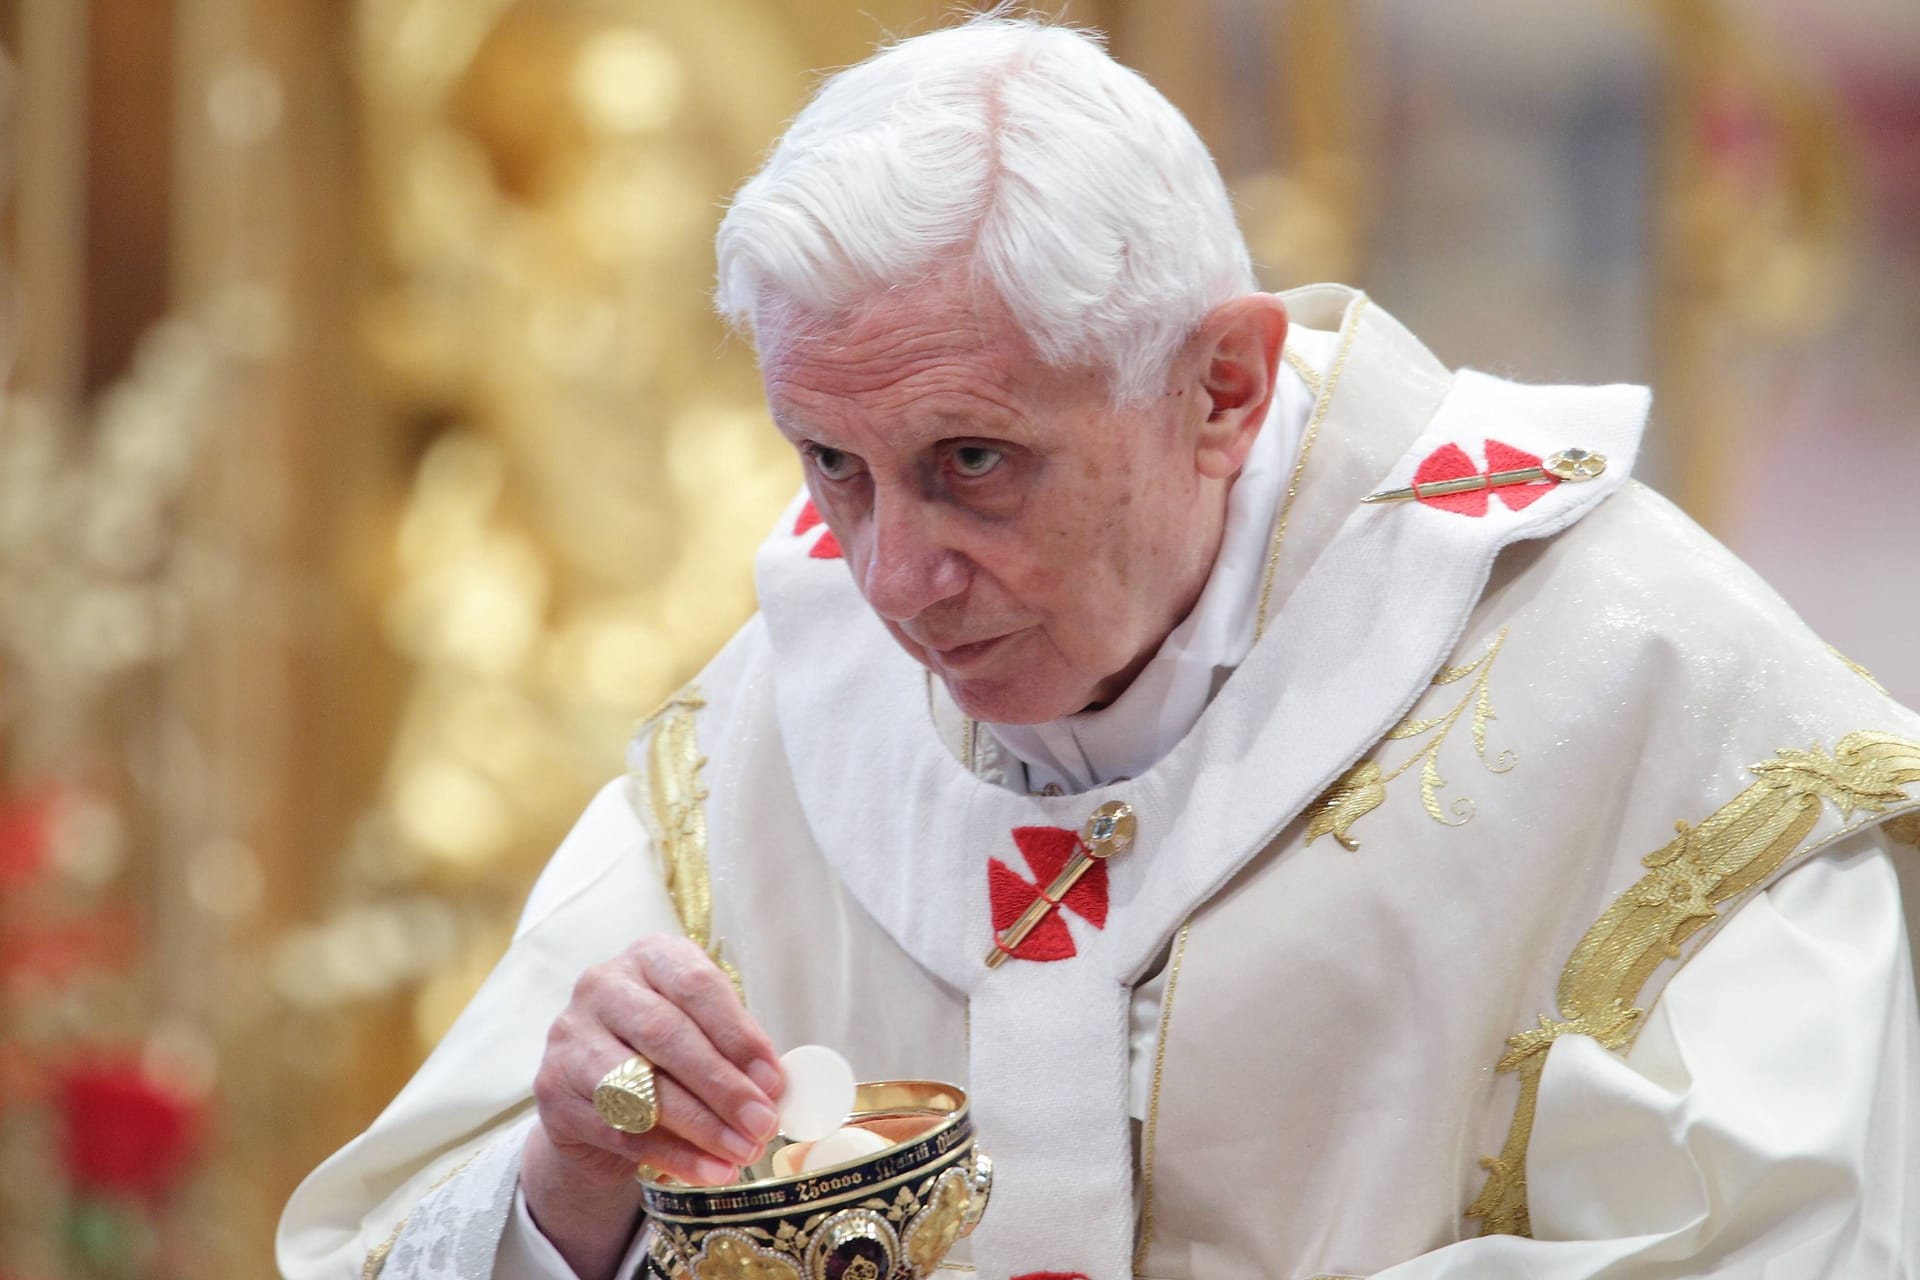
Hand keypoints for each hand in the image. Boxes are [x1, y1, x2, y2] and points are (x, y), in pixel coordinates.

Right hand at [522, 936, 783, 1279]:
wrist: (593, 1095)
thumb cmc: (662, 1052)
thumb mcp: (700, 1032)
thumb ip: (733, 1050)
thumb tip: (771, 1088)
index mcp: (649, 957)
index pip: (697, 985)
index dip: (739, 1035)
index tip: (773, 1080)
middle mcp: (602, 986)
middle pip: (667, 1035)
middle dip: (723, 1086)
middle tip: (763, 1123)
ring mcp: (570, 1037)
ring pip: (641, 1086)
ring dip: (701, 1127)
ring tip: (742, 1152)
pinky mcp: (554, 1091)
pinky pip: (621, 1130)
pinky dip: (672, 1155)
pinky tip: (709, 1170)